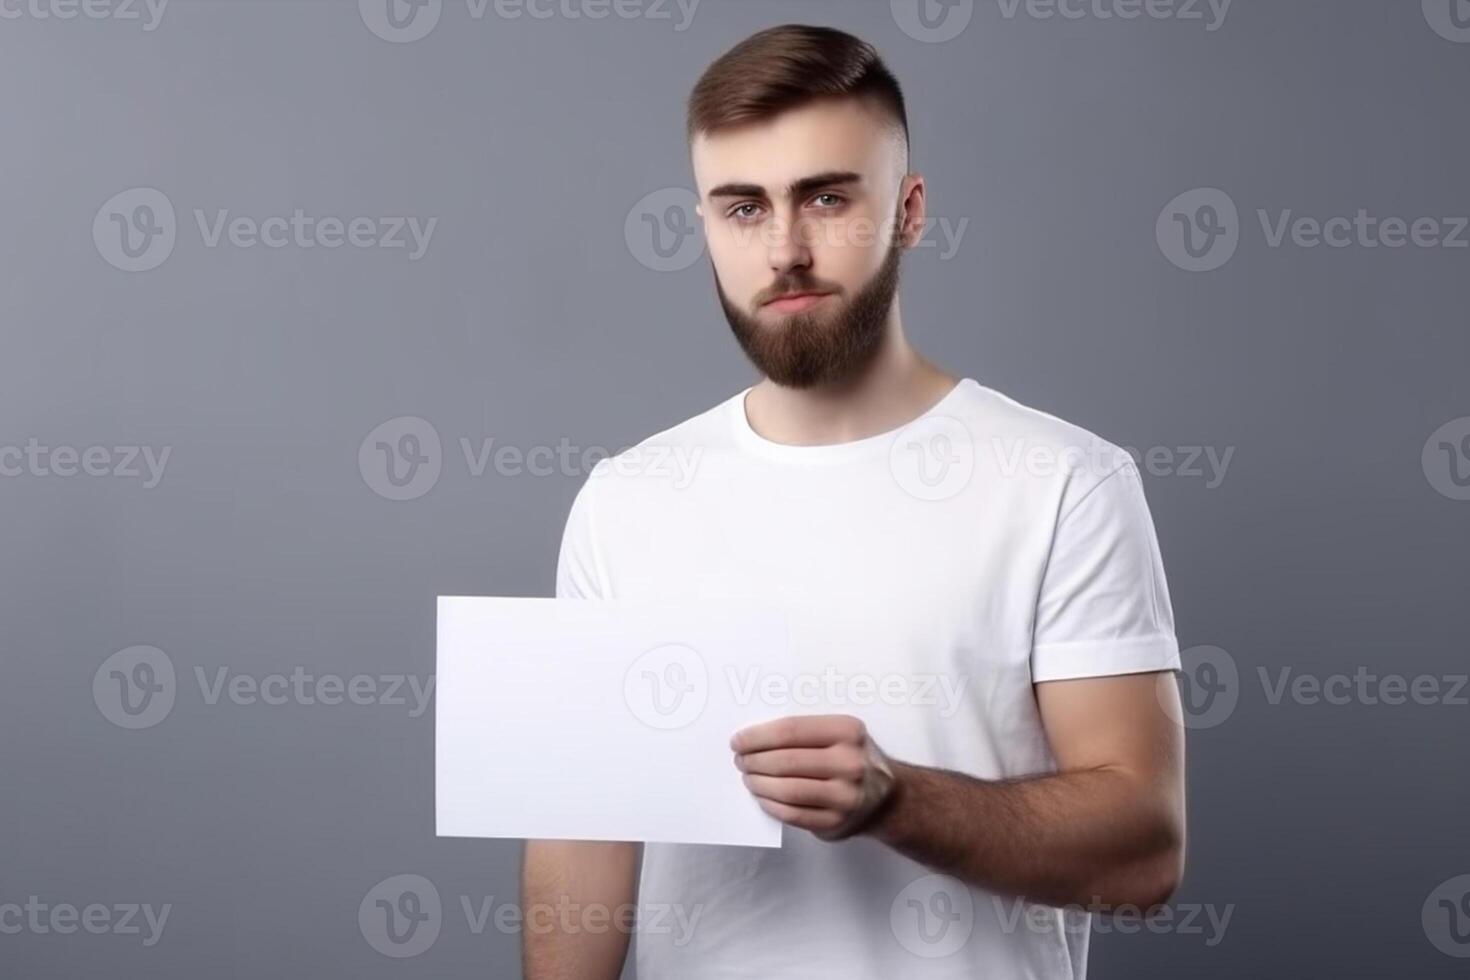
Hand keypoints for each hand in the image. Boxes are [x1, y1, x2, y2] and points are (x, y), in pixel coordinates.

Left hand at [730, 714, 899, 840]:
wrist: (886, 797)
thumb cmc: (850, 758)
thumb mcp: (839, 734)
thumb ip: (804, 732)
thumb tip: (752, 738)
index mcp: (847, 731)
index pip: (790, 731)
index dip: (757, 737)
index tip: (738, 741)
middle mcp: (850, 763)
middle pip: (785, 761)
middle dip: (754, 761)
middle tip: (740, 760)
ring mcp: (845, 796)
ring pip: (786, 790)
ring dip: (759, 784)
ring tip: (749, 778)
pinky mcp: (836, 822)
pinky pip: (792, 814)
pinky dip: (770, 805)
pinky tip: (762, 797)